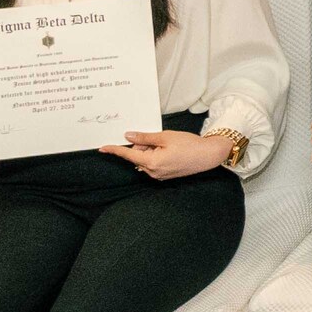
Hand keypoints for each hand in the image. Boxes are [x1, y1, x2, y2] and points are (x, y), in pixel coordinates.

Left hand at [108, 128, 232, 180]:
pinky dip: (156, 156)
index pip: (128, 155)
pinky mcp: (165, 175)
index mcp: (152, 162)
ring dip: (150, 151)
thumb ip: (144, 138)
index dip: (115, 150)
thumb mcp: (165, 137)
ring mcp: (159, 175)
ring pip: (145, 160)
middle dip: (142, 146)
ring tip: (167, 144)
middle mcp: (153, 172)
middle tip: (158, 138)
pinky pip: (153, 164)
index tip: (103, 148)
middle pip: (137, 157)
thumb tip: (128, 136)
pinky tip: (170, 151)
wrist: (209, 155)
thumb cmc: (190, 145)